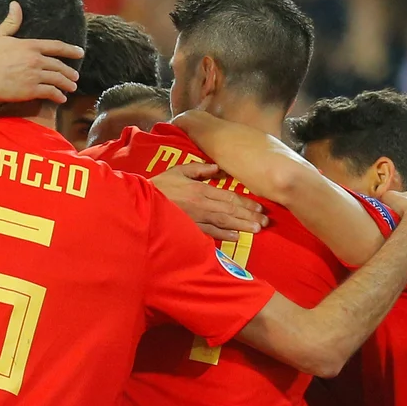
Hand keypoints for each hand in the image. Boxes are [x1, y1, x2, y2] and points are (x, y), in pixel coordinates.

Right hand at [0, 0, 80, 105]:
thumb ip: (11, 22)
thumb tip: (16, 5)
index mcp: (30, 45)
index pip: (56, 46)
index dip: (70, 49)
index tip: (80, 52)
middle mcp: (35, 60)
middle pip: (59, 65)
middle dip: (70, 72)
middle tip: (75, 76)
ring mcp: (34, 76)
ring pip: (58, 80)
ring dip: (67, 84)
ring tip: (71, 87)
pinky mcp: (31, 90)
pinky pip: (50, 93)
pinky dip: (58, 96)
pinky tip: (61, 98)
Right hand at [152, 163, 266, 241]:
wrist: (141, 202)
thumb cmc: (159, 186)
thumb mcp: (178, 171)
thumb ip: (199, 169)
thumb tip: (217, 168)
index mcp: (200, 189)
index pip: (229, 196)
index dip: (246, 203)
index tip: (260, 207)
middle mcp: (202, 204)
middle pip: (231, 210)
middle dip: (249, 216)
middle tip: (265, 221)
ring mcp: (196, 218)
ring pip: (224, 222)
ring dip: (241, 226)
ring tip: (256, 230)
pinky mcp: (189, 229)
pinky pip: (209, 233)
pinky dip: (223, 236)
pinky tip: (235, 237)